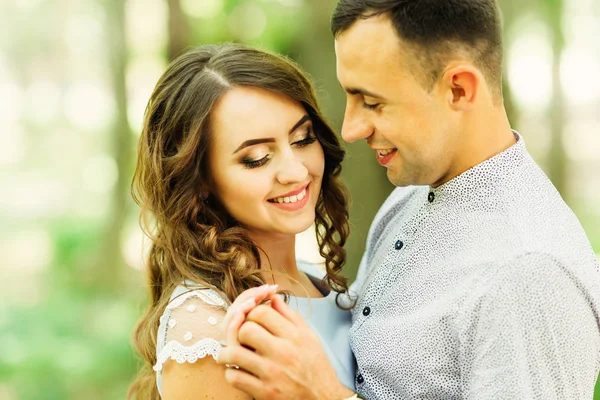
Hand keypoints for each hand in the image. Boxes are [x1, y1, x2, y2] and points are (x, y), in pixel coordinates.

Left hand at [218, 295, 352, 399]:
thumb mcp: (309, 336)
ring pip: (234, 353)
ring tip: (228, 355)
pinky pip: (235, 377)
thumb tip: (272, 297)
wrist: (323, 398)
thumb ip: (290, 315)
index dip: (252, 313)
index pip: (262, 312)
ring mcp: (272, 373)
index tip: (251, 321)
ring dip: (226, 353)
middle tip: (240, 338)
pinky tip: (237, 372)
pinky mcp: (265, 393)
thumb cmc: (315, 367)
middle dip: (239, 332)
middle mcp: (283, 352)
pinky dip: (231, 374)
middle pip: (246, 329)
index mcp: (294, 335)